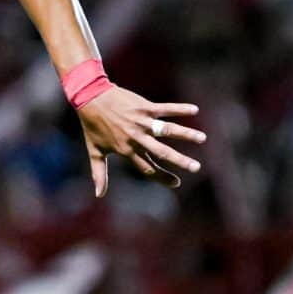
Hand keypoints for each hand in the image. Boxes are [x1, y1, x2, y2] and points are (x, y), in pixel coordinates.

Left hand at [77, 87, 204, 195]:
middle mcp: (136, 138)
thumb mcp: (95, 151)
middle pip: (160, 152)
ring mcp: (141, 122)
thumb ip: (99, 173)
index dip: (161, 177)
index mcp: (126, 150)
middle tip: (196, 167)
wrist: (89, 98)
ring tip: (202, 138)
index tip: (177, 183)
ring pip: (167, 130)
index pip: (147, 168)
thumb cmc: (93, 127)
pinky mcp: (144, 107)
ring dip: (185, 134)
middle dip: (179, 160)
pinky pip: (165, 108)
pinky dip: (179, 109)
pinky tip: (194, 110)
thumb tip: (99, 194)